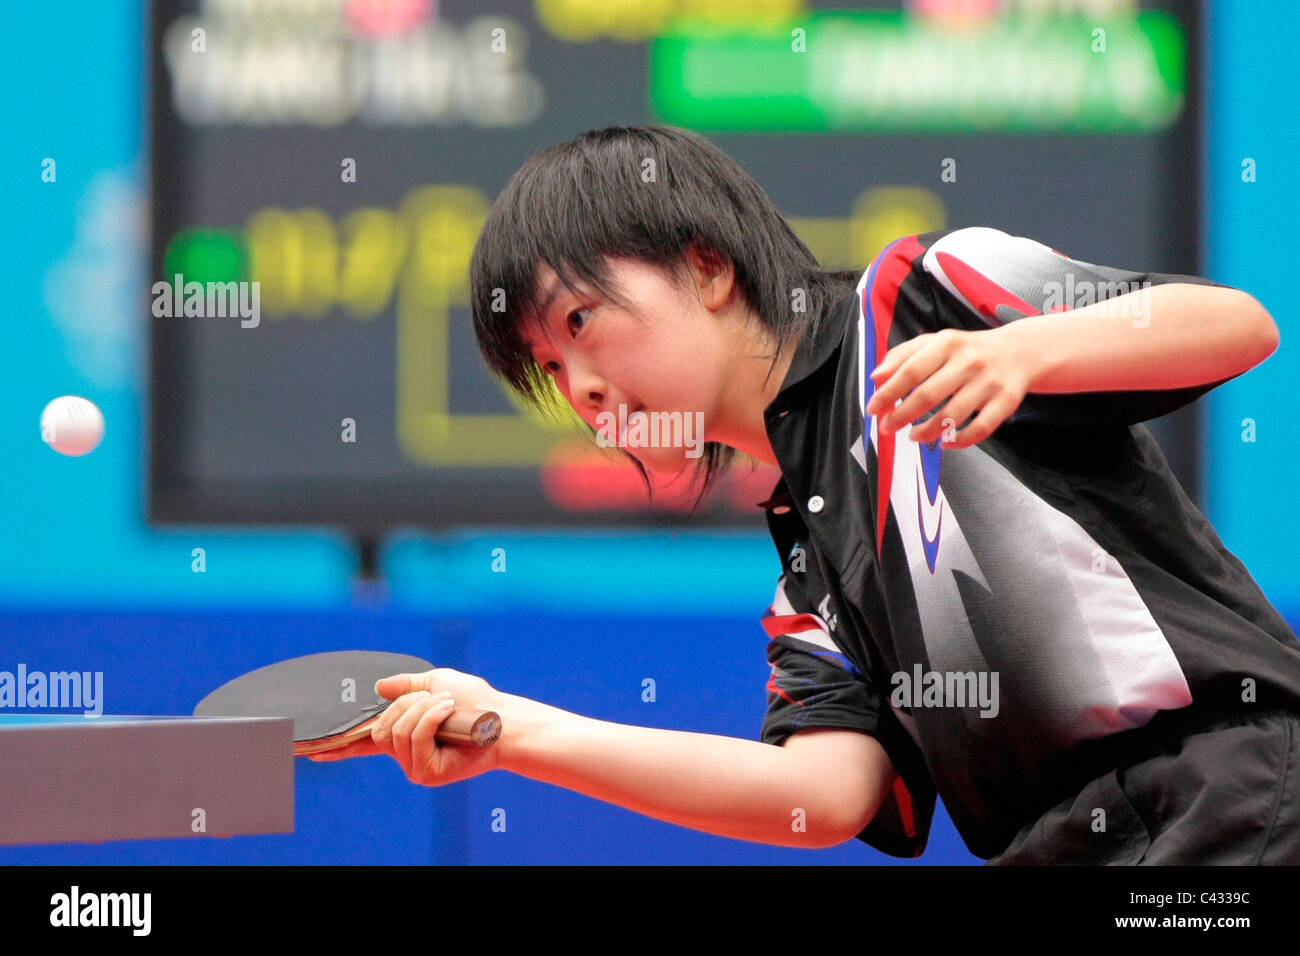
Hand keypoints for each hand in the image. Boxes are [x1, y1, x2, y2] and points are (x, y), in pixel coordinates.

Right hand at [309, 667, 504, 786]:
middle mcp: (405, 753)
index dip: (339, 746)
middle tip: (438, 698)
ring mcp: (413, 766)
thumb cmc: (474, 701)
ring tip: (448, 705)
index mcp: (405, 733)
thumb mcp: (436, 682)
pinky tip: (448, 713)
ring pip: (395, 731)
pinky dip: (430, 718)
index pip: (365, 742)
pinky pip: (413, 738)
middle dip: (407, 705)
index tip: (313, 751)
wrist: (500, 718)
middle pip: (380, 728)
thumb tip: (378, 687)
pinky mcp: (424, 773)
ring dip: (423, 709)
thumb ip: (406, 686)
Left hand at [864, 327, 1032, 447]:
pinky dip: (959, 441)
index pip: (910, 371)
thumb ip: (902, 356)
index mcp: (947, 343)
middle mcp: (969, 361)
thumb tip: (876, 377)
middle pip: (928, 395)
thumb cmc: (967, 351)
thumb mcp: (935, 343)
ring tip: (914, 436)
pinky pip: (980, 429)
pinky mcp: (1006, 402)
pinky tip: (945, 442)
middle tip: (887, 427)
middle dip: (901, 416)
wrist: (1019, 352)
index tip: (872, 408)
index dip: (888, 393)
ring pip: (952, 416)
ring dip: (927, 432)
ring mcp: (989, 383)